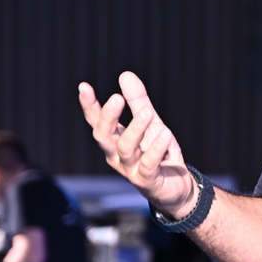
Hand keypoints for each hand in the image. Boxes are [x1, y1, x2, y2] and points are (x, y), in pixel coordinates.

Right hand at [78, 71, 195, 217]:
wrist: (177, 187)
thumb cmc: (159, 154)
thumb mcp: (151, 123)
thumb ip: (138, 101)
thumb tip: (125, 75)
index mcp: (115, 140)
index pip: (97, 122)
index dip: (89, 106)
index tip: (84, 87)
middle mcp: (117, 155)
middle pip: (104, 136)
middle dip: (107, 117)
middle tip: (116, 98)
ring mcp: (131, 169)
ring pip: (125, 148)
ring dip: (135, 129)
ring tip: (146, 112)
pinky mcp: (147, 180)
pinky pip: (148, 164)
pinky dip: (155, 149)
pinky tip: (165, 135)